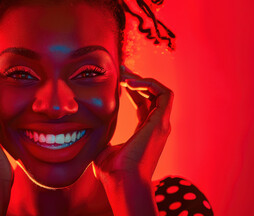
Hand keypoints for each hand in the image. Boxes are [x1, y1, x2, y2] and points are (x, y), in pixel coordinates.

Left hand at [93, 65, 173, 182]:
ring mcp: (161, 125)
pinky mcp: (161, 122)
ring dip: (143, 80)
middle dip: (137, 80)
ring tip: (125, 76)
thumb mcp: (104, 147)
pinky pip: (164, 94)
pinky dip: (150, 84)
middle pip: (152, 95)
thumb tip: (88, 128)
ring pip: (161, 92)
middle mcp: (156, 127)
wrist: (122, 181)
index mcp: (144, 132)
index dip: (132, 90)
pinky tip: (131, 82)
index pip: (143, 104)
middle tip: (121, 70)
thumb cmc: (112, 171)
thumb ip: (102, 135)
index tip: (118, 80)